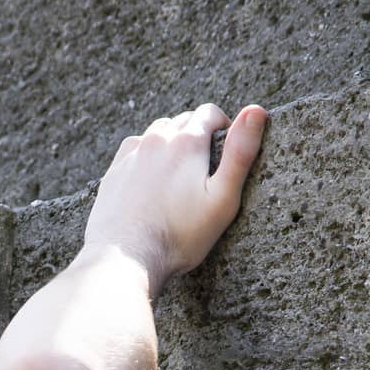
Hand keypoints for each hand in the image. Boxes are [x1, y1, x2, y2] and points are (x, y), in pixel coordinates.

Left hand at [82, 104, 267, 295]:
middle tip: (203, 167)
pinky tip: (149, 179)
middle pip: (183, 121)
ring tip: (177, 173)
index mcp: (186, 142)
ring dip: (169, 143)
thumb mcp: (222, 199)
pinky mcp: (113, 173)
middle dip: (197, 135)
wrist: (125, 259)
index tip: (225, 149)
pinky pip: (133, 151)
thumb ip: (240, 153)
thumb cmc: (178, 236)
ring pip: (156, 133)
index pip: (210, 113)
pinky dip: (144, 156)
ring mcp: (131, 155)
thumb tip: (256, 110)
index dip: (223, 126)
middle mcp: (156, 139)